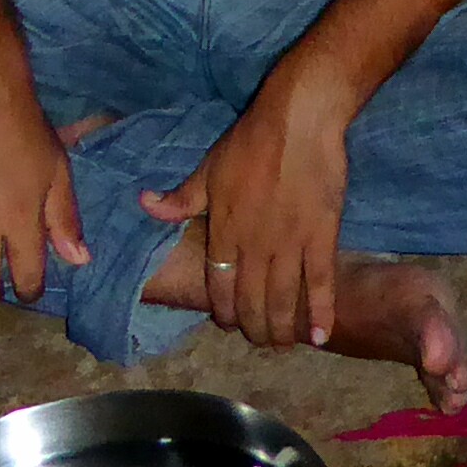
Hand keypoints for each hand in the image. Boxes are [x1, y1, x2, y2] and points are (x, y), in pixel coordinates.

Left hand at [140, 67, 357, 349]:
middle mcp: (254, 248)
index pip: (219, 286)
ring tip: (282, 345)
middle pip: (250, 301)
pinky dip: (321, 312)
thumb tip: (144, 204)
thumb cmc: (250, 142)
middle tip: (259, 341)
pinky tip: (320, 335)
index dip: (223, 311)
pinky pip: (321, 282)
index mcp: (224, 232)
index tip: (227, 324)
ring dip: (281, 328)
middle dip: (253, 328)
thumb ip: (180, 199)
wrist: (298, 121)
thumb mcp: (207, 170)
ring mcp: (290, 245)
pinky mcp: (322, 237)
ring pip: (282, 300)